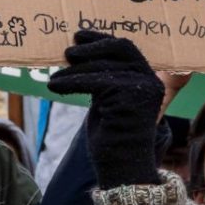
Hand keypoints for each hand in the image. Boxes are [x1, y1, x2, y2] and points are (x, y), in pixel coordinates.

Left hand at [47, 30, 165, 186]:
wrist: (123, 168)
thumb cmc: (112, 139)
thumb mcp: (106, 101)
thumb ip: (102, 79)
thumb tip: (77, 56)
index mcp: (148, 78)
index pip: (125, 48)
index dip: (101, 39)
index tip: (79, 36)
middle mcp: (150, 80)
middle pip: (119, 48)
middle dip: (92, 46)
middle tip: (67, 53)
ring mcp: (143, 88)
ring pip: (103, 66)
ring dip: (74, 70)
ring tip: (53, 79)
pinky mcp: (131, 97)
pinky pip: (95, 81)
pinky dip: (71, 82)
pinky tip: (55, 86)